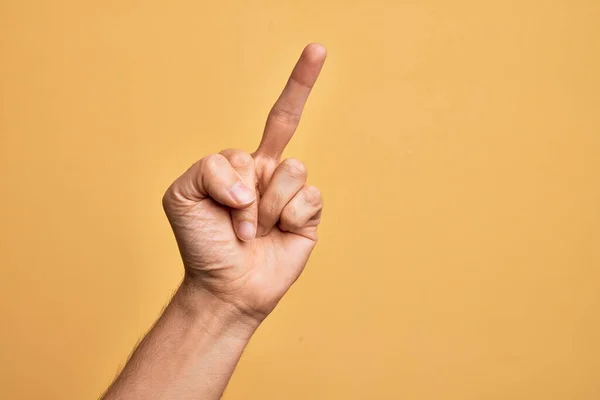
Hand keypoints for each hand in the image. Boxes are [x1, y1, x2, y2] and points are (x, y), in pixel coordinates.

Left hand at [162, 44, 326, 323]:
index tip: (320, 50)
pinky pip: (308, 198)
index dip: (298, 85)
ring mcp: (292, 195)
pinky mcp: (309, 217)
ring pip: (292, 170)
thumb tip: (253, 184)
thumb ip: (208, 170)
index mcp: (245, 161)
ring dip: (264, 206)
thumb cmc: (201, 242)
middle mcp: (272, 171)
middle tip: (245, 210)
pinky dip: (286, 219)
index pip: (276, 118)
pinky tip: (276, 235)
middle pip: (286, 131)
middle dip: (281, 122)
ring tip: (251, 230)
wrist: (224, 286)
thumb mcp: (182, 197)